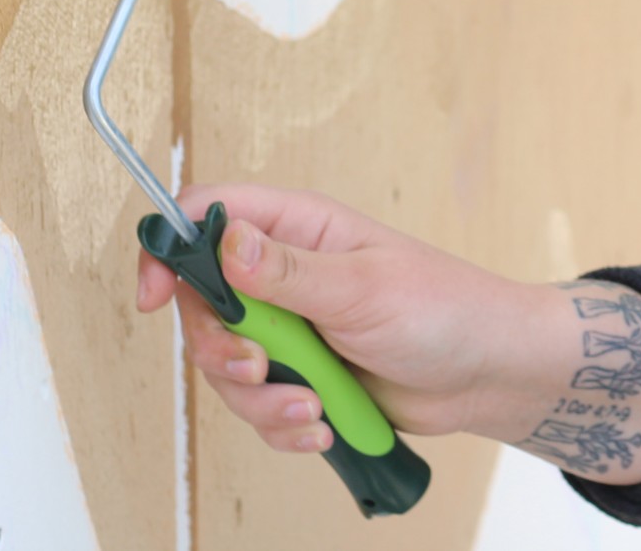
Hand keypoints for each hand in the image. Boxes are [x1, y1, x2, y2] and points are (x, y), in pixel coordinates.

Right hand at [136, 184, 522, 454]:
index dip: (170, 250)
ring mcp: (292, 328)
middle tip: (257, 367)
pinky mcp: (302, 376)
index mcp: (300, 228)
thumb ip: (288, 272)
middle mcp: (286, 274)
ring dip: (261, 399)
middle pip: (202, 305)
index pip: (207, 216)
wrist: (486, 373)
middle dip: (221, 348)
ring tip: (314, 407)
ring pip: (226, 366)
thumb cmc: (444, 308)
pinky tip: (322, 426)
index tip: (154, 297)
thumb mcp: (364, 288)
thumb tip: (225, 242)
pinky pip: (258, 407)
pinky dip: (283, 425)